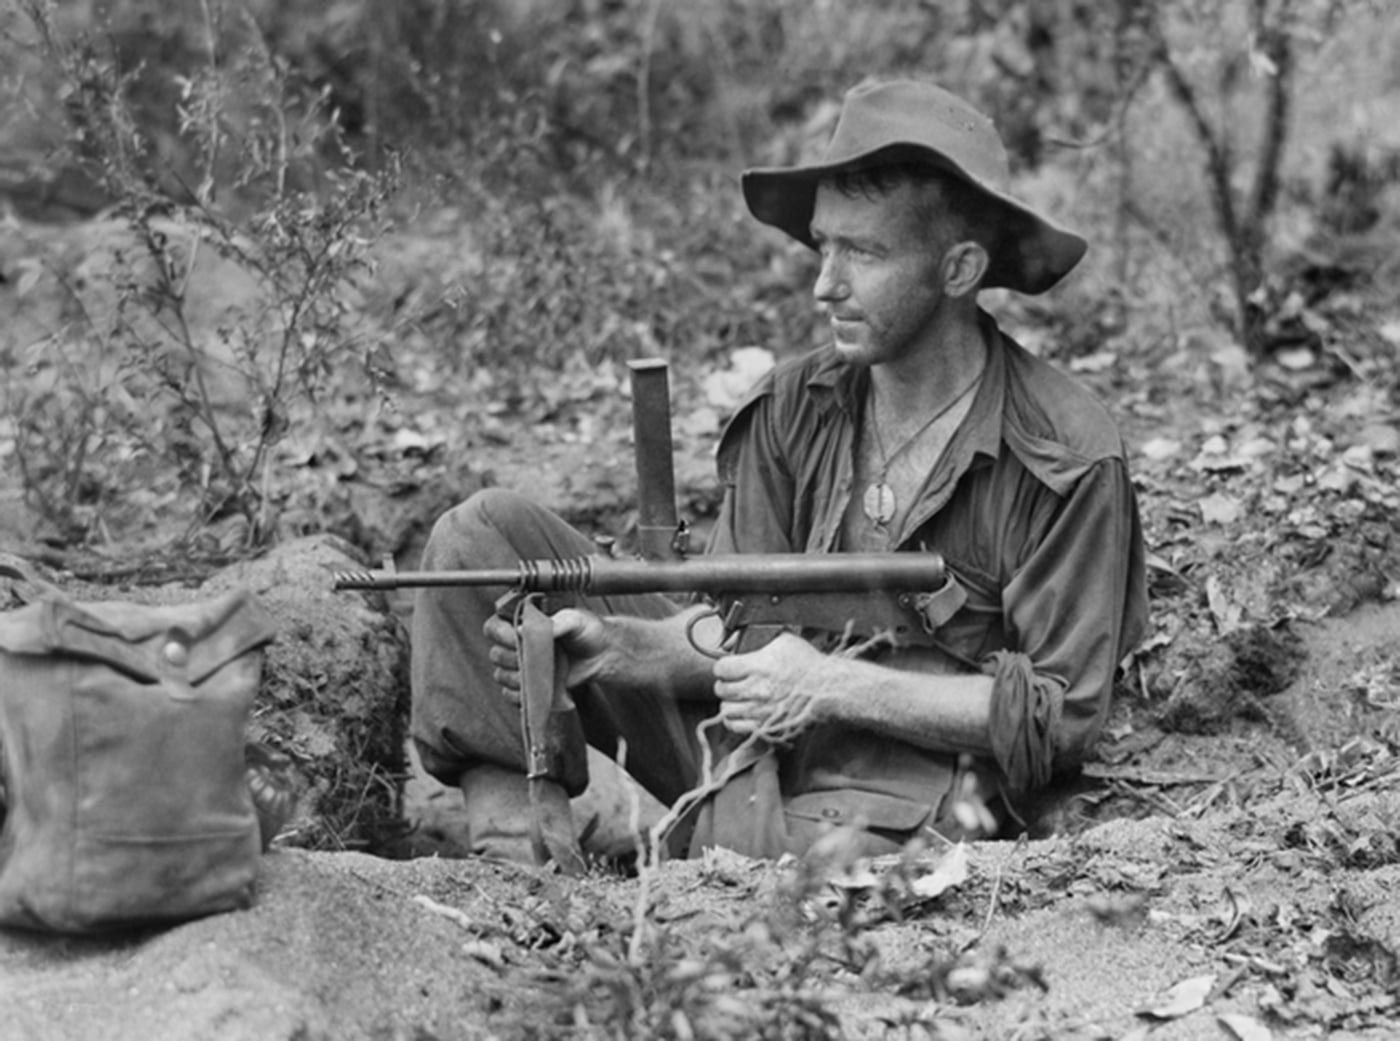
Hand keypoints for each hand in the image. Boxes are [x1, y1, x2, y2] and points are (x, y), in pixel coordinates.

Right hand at [484, 607, 611, 699]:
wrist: (602, 654)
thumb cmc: (588, 630)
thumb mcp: (575, 619)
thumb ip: (552, 622)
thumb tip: (522, 631)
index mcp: (521, 623)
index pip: (493, 629)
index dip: (501, 636)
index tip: (517, 640)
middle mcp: (516, 644)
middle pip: (496, 655)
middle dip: (513, 659)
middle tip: (537, 659)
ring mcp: (522, 666)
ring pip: (502, 676)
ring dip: (519, 678)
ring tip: (543, 674)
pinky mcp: (529, 685)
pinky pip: (512, 695)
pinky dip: (522, 695)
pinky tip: (540, 690)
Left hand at [711, 632, 834, 741]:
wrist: (828, 691)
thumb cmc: (810, 666)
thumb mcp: (785, 641)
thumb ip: (762, 641)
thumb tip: (745, 641)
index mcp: (757, 666)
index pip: (721, 668)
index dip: (724, 667)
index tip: (729, 668)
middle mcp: (755, 690)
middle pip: (721, 689)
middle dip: (726, 684)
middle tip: (734, 682)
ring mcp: (759, 711)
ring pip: (726, 709)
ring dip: (730, 703)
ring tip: (738, 698)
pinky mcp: (765, 726)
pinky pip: (737, 727)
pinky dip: (736, 720)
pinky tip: (743, 713)